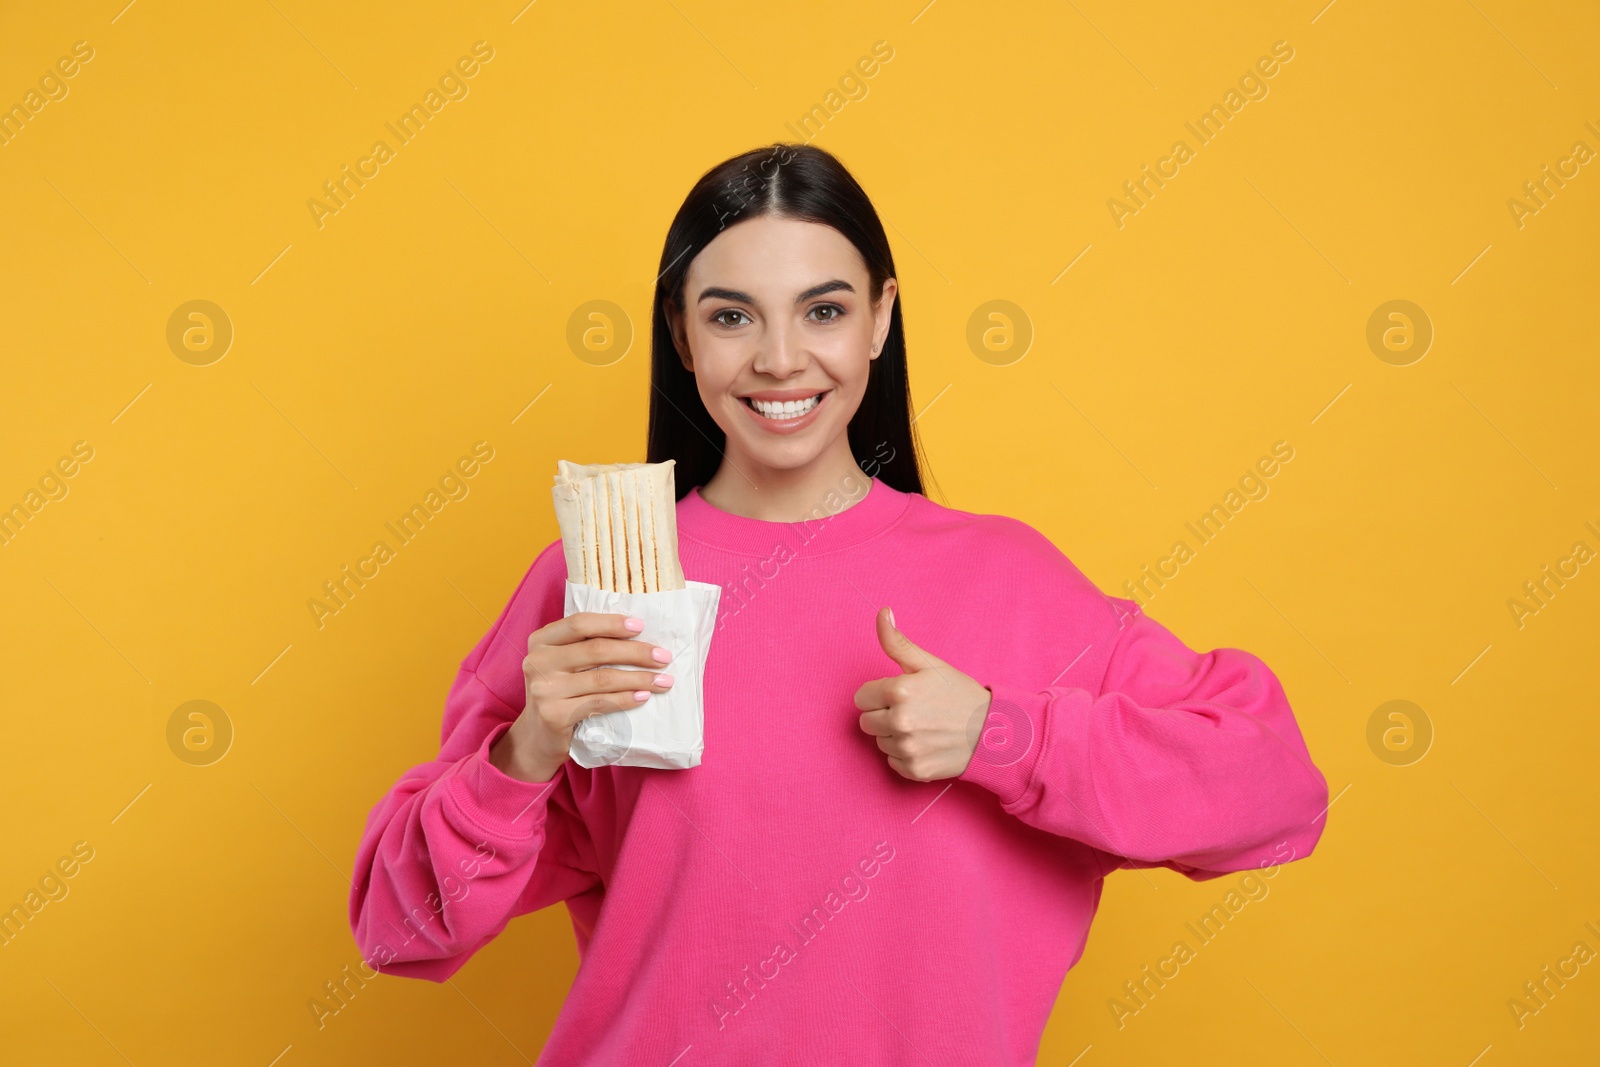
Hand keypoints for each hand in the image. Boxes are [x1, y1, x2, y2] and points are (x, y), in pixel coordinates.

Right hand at [489, 612, 674, 781]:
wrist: (538, 736)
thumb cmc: (560, 692)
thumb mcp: (564, 663)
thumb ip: (586, 645)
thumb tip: (639, 634)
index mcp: (541, 640)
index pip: (580, 623)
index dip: (612, 623)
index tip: (641, 626)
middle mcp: (538, 661)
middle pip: (596, 650)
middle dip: (636, 652)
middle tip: (664, 657)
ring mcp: (544, 689)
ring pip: (602, 678)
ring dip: (639, 678)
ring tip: (663, 680)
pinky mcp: (554, 714)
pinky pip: (599, 703)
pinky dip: (625, 699)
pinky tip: (643, 697)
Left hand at [854, 607, 992, 781]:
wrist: (992, 731)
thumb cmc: (960, 695)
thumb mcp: (930, 664)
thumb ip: (898, 642)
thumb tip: (882, 613)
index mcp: (899, 691)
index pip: (861, 698)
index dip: (879, 694)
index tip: (900, 695)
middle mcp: (900, 721)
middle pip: (866, 722)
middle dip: (883, 715)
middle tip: (911, 711)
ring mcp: (907, 748)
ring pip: (880, 742)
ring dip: (894, 736)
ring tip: (922, 727)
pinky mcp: (914, 769)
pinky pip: (892, 762)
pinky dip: (905, 755)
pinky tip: (926, 744)